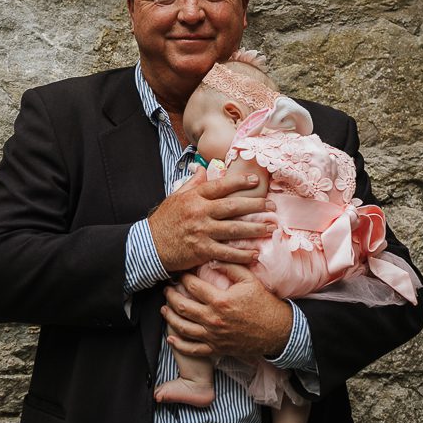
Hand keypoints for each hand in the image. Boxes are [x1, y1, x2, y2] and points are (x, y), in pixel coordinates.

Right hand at [148, 167, 274, 272]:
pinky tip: (255, 253)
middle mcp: (200, 212)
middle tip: (272, 206)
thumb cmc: (164, 221)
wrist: (149, 245)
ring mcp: (201, 231)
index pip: (220, 186)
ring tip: (270, 228)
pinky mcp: (201, 250)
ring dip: (255, 229)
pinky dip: (241, 254)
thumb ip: (192, 184)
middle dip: (255, 206)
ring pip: (234, 229)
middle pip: (233, 207)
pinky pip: (226, 252)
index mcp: (194, 197)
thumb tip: (203, 169)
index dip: (239, 182)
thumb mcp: (175, 197)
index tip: (255, 181)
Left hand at [161, 263, 292, 360]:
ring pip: (183, 328)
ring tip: (164, 308)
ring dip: (170, 317)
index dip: (183, 278)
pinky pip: (193, 349)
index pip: (193, 286)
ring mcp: (214, 336)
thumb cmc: (263, 304)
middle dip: (170, 296)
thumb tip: (212, 259)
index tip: (181, 273)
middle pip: (182, 306)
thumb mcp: (249, 280)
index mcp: (220, 300)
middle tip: (167, 289)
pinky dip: (179, 344)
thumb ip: (230, 267)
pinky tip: (171, 338)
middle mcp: (214, 319)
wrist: (277, 331)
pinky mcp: (217, 348)